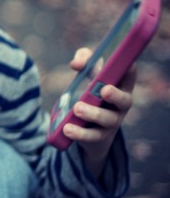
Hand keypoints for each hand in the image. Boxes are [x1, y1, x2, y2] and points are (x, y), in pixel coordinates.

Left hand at [63, 48, 135, 177]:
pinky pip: (92, 136)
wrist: (87, 127)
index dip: (130, 71)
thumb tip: (76, 64)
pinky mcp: (98, 137)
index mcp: (120, 87)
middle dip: (116, 95)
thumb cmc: (91, 92)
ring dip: (93, 114)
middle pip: (124, 101)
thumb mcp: (88, 74)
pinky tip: (67, 129)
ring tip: (77, 109)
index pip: (129, 77)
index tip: (128, 64)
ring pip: (107, 120)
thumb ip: (84, 61)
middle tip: (104, 90)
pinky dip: (79, 133)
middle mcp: (120, 106)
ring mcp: (111, 122)